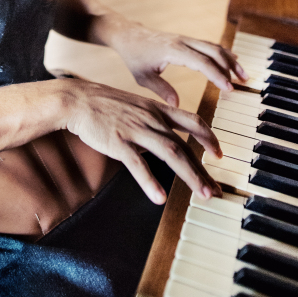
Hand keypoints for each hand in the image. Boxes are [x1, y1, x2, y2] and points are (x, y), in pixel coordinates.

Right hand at [64, 79, 222, 203]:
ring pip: (171, 153)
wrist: (77, 99)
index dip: (209, 137)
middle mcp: (151, 119)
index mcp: (156, 109)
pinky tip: (160, 197)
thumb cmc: (104, 104)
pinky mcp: (118, 142)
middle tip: (217, 188)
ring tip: (203, 195)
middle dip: (204, 169)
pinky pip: (138, 164)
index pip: (192, 121)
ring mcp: (136, 130)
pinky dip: (150, 181)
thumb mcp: (135, 104)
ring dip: (190, 176)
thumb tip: (166, 136)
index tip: (219, 153)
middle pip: (185, 145)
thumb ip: (153, 119)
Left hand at [112, 23, 247, 106]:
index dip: (217, 75)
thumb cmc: (134, 56)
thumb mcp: (143, 76)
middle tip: (242, 83)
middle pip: (213, 51)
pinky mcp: (187, 40)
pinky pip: (208, 45)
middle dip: (230, 67)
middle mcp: (182, 41)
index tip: (229, 88)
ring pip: (214, 47)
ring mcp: (186, 39)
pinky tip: (233, 61)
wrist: (129, 35)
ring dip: (230, 60)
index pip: (201, 62)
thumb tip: (177, 104)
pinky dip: (223, 53)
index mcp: (173, 50)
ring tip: (243, 76)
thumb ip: (160, 89)